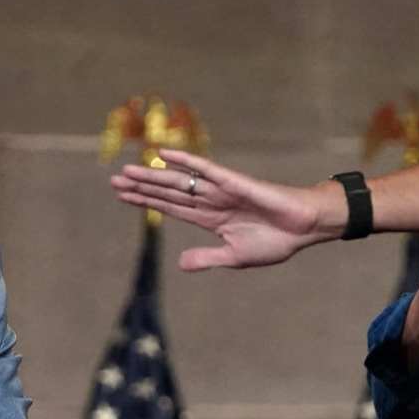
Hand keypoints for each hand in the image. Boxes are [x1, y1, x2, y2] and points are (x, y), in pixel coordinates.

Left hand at [110, 148, 331, 270]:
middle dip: (142, 187)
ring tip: (127, 171)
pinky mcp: (234, 182)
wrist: (304, 229)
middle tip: (114, 180)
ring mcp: (220, 190)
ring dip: (154, 176)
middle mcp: (210, 201)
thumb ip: (208, 257)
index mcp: (209, 219)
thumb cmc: (275, 241)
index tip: (123, 196)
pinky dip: (185, 161)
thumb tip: (180, 264)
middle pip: (168, 193)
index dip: (146, 202)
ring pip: (180, 181)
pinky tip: (164, 154)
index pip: (170, 208)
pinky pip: (205, 169)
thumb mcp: (235, 257)